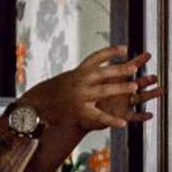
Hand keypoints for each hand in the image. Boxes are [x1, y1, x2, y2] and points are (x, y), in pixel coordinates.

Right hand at [30, 44, 161, 133]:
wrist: (37, 104)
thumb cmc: (56, 91)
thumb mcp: (69, 77)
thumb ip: (84, 73)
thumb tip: (98, 66)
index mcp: (79, 71)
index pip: (96, 58)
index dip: (111, 52)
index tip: (125, 48)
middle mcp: (80, 81)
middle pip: (103, 73)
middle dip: (120, 70)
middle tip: (134, 68)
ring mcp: (80, 96)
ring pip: (103, 90)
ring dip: (119, 88)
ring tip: (134, 87)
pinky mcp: (80, 111)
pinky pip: (99, 116)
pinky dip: (112, 120)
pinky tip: (123, 123)